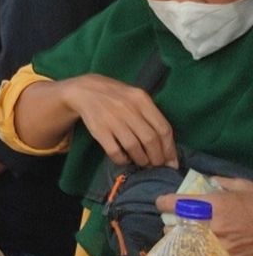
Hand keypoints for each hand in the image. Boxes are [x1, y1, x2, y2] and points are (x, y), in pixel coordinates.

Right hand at [62, 74, 177, 168]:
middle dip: (157, 158)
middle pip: (150, 140)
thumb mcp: (136, 98)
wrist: (84, 90)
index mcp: (141, 99)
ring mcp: (112, 119)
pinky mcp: (98, 129)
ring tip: (142, 162)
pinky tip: (125, 159)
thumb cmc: (116, 96)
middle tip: (156, 164)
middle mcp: (128, 108)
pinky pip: (115, 151)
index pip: (164, 129)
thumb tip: (168, 149)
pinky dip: (123, 160)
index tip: (171, 162)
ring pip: (134, 147)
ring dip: (142, 160)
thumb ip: (152, 118)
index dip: (170, 149)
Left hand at [158, 178, 252, 255]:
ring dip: (180, 241)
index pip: (173, 203)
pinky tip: (197, 251)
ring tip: (182, 238)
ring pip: (184, 246)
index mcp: (213, 204)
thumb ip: (223, 181)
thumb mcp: (244, 186)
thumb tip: (209, 179)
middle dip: (170, 225)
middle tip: (173, 223)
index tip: (163, 203)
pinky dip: (196, 254)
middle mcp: (212, 225)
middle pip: (174, 228)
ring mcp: (218, 246)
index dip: (163, 202)